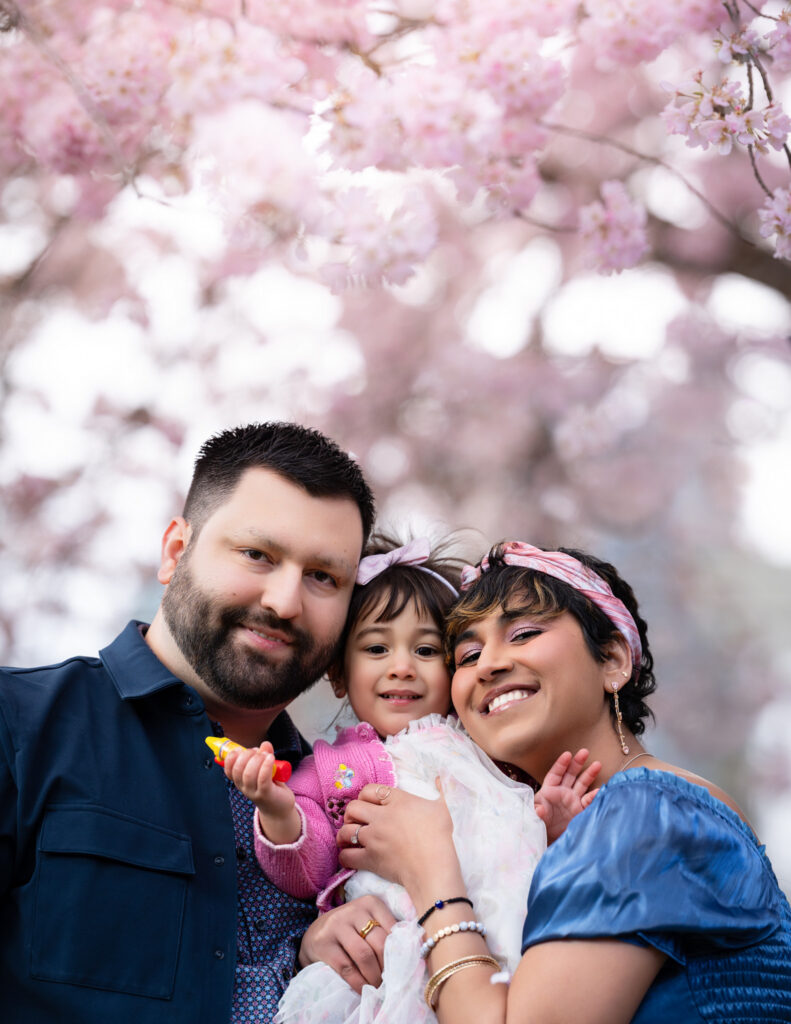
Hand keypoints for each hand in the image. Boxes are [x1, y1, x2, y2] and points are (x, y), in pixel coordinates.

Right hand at [223, 742, 298, 842]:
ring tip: (267, 755)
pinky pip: (263, 779)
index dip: (231, 757)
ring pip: (249, 774)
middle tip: (258, 752)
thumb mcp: (265, 769)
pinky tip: (271, 758)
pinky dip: (266, 766)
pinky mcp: (266, 794)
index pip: (228, 770)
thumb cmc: (270, 786)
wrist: (279, 808)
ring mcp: (254, 792)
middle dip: (246, 755)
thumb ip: (264, 755)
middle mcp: (244, 787)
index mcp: (240, 780)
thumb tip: (265, 744)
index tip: (240, 749)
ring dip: (257, 760)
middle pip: (238, 770)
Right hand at [297, 895, 395, 993]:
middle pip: (379, 942)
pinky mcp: (324, 943)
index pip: (393, 929)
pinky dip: (358, 983)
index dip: (400, 952)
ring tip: (377, 987)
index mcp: (371, 902)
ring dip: (374, 977)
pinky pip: (347, 967)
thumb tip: (411, 955)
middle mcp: (354, 910)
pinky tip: (363, 989)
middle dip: (387, 967)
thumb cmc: (350, 931)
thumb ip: (385, 932)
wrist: (315, 934)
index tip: (404, 968)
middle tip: (390, 982)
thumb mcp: (368, 923)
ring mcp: (337, 925)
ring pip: (364, 955)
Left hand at [338, 783, 460, 905]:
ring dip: (344, 834)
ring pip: (346, 831)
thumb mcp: (445, 807)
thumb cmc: (441, 837)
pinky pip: (347, 856)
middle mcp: (381, 816)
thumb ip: (442, 790)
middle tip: (357, 821)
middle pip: (353, 808)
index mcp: (398, 800)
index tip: (368, 803)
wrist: (434, 867)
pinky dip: (344, 856)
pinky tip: (349, 856)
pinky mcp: (370, 859)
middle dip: (351, 813)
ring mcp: (374, 838)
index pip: (370, 790)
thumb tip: (440, 777)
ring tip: (348, 838)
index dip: (365, 796)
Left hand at [534, 749, 600, 844]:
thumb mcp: (534, 817)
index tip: (567, 754)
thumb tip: (539, 810)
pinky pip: (589, 802)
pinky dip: (594, 796)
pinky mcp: (580, 811)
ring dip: (589, 774)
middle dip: (577, 763)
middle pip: (571, 774)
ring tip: (597, 764)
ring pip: (582, 784)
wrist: (548, 840)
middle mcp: (562, 792)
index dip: (561, 764)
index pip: (555, 773)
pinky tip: (600, 791)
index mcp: (549, 790)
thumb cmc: (538, 824)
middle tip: (585, 751)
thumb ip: (536, 812)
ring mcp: (572, 801)